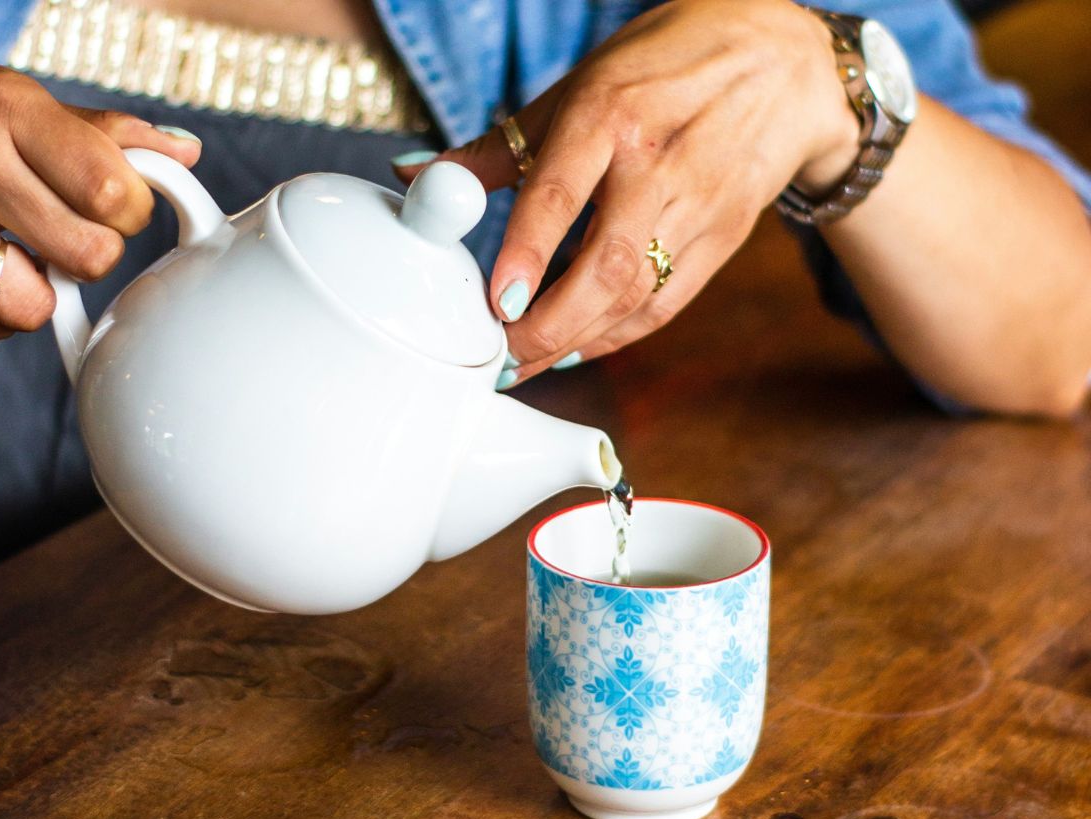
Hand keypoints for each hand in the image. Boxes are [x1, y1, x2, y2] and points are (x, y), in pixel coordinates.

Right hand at [0, 66, 201, 339]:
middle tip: (60, 233)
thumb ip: (108, 135)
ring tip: (11, 254)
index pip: (115, 191)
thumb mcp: (24, 109)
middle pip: (91, 256)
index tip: (113, 208)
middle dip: (90, 255)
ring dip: (37, 294)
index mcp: (7, 108)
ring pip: (35, 307)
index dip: (131, 214)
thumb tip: (184, 154)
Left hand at [395, 0, 857, 384]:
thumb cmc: (666, 67)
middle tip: (500, 360)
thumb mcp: (578, 87)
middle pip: (607, 263)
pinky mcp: (724, 238)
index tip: (497, 304)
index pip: (565, 190)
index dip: (529, 252)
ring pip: (636, 294)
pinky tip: (575, 350)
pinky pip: (666, 303)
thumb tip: (417, 176)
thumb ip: (497, 147)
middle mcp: (659, 163)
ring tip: (523, 366)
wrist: (786, 67)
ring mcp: (699, 205)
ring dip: (575, 342)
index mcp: (612, 112)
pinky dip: (616, 335)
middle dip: (549, 325)